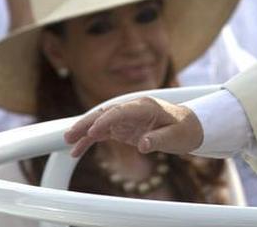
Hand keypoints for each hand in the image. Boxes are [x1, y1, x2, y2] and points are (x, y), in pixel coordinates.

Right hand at [64, 97, 202, 157]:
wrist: (188, 127)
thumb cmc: (184, 130)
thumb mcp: (176, 137)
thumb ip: (159, 140)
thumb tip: (143, 145)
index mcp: (145, 106)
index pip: (120, 111)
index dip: (105, 121)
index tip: (92, 132)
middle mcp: (132, 109)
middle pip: (104, 114)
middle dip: (86, 124)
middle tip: (70, 135)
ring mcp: (126, 118)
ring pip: (99, 123)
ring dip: (83, 131)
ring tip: (68, 142)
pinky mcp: (123, 128)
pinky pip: (103, 133)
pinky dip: (90, 140)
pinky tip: (78, 149)